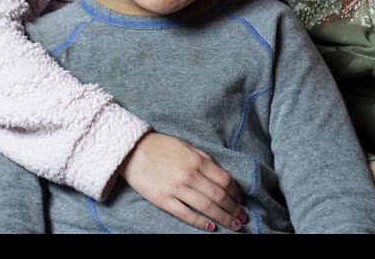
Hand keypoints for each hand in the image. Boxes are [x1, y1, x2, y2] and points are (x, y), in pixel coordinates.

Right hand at [117, 132, 247, 231]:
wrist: (132, 150)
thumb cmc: (161, 147)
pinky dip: (200, 222)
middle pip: (219, 196)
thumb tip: (223, 176)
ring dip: (223, 218)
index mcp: (197, 161)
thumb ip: (205, 160)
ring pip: (207, 207)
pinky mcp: (163, 200)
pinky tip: (210, 227)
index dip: (236, 193)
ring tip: (234, 225)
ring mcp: (176, 189)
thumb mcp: (187, 146)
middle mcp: (190, 175)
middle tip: (242, 218)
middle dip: (234, 209)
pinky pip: (186, 214)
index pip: (225, 180)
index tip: (241, 200)